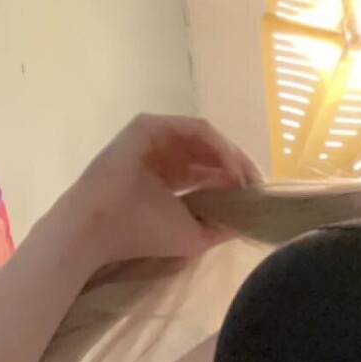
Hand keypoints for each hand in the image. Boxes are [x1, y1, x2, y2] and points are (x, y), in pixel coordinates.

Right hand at [66, 113, 263, 267]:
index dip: (236, 183)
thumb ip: (222, 226)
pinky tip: (234, 168)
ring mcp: (156, 138)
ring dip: (233, 157)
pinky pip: (196, 130)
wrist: (100, 226)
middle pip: (211, 154)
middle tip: (260, 187)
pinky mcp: (150, 125)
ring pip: (207, 140)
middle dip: (239, 169)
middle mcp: (163, 156)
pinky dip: (219, 146)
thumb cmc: (143, 234)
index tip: (258, 198)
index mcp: (168, 180)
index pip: (210, 173)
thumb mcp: (194, 236)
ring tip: (250, 179)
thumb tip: (250, 218)